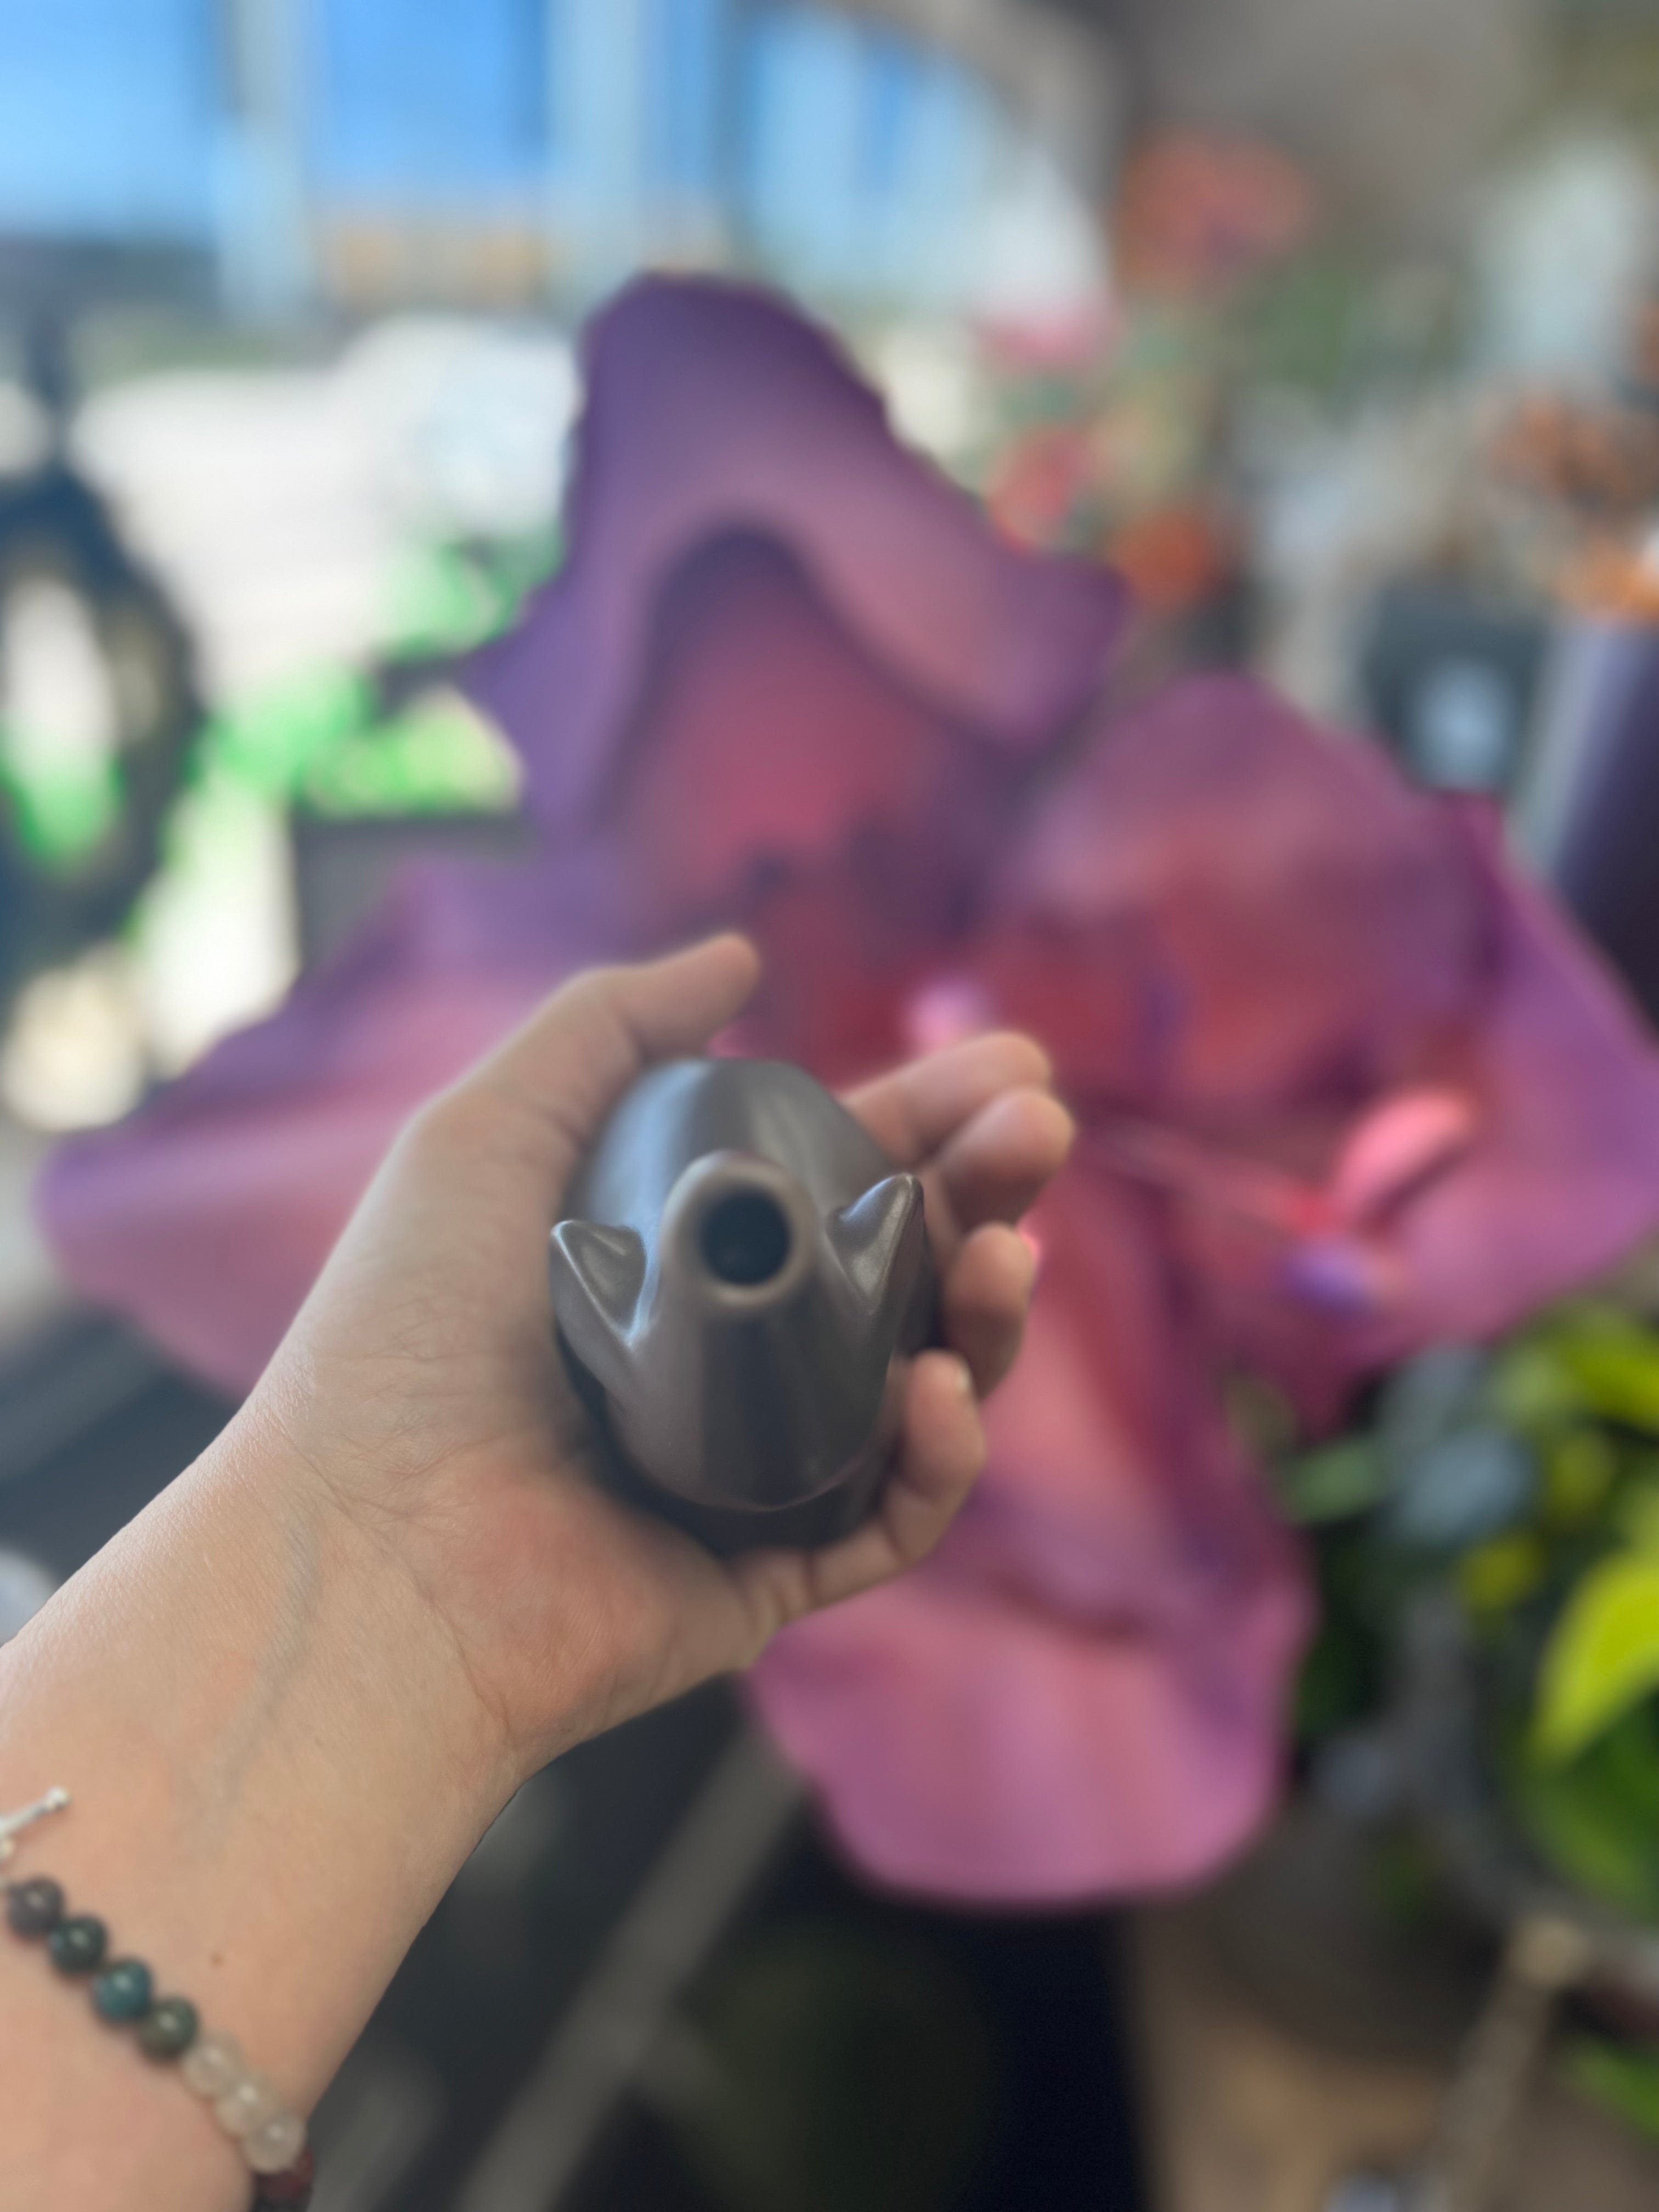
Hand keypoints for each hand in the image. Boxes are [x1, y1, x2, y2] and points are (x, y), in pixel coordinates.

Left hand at [251, 934, 1073, 1788]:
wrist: (363, 1545)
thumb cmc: (402, 1333)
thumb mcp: (490, 1130)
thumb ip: (611, 1025)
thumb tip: (738, 957)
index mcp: (683, 1258)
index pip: (839, 1175)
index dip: (929, 1117)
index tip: (1011, 1063)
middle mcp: (733, 1359)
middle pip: (905, 1270)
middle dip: (987, 1191)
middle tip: (1038, 1130)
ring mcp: (761, 1472)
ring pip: (928, 1386)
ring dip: (989, 1316)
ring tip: (1005, 1256)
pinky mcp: (772, 1574)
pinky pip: (893, 1517)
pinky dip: (938, 1457)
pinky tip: (938, 1392)